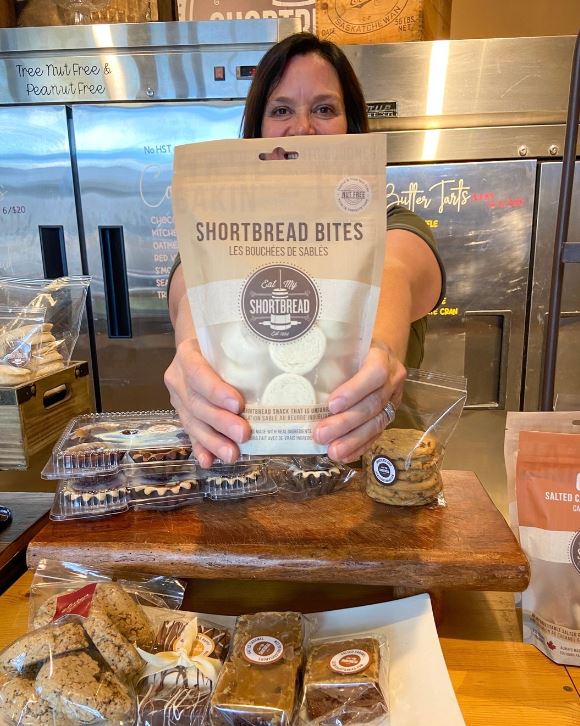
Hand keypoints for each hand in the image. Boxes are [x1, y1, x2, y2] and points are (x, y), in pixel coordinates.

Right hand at [164, 337, 250, 467]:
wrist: (197, 347)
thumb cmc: (220, 341)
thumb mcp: (226, 338)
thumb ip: (244, 349)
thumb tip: (280, 360)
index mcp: (188, 354)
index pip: (198, 372)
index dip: (216, 390)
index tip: (238, 404)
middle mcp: (178, 377)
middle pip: (196, 402)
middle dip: (220, 422)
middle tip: (244, 434)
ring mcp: (178, 398)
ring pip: (192, 422)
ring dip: (213, 441)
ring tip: (232, 454)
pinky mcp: (182, 415)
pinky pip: (190, 434)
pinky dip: (201, 448)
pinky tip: (209, 461)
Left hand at [312, 345, 405, 462]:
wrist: (379, 352)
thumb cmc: (355, 347)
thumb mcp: (347, 344)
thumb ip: (331, 355)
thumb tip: (296, 365)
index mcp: (382, 357)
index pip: (374, 374)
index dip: (354, 391)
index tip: (331, 405)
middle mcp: (392, 379)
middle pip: (372, 404)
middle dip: (346, 422)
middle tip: (321, 434)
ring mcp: (393, 399)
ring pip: (376, 423)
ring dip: (353, 440)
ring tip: (333, 451)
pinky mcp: (389, 415)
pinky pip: (377, 434)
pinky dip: (360, 446)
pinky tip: (345, 456)